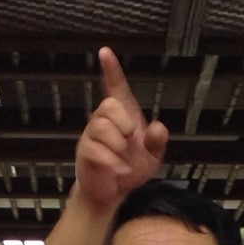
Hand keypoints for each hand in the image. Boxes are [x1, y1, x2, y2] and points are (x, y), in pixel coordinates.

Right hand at [75, 46, 166, 210]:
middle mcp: (104, 120)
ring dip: (118, 145)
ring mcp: (92, 135)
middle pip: (109, 105)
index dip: (112, 70)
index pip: (116, 87)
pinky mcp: (85, 151)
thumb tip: (158, 127)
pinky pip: (96, 150)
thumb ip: (157, 141)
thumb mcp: (152, 155)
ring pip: (102, 126)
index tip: (105, 52)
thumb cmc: (130, 167)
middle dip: (124, 124)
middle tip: (129, 141)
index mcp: (122, 115)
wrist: (112, 192)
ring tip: (123, 158)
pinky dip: (113, 162)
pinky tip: (119, 169)